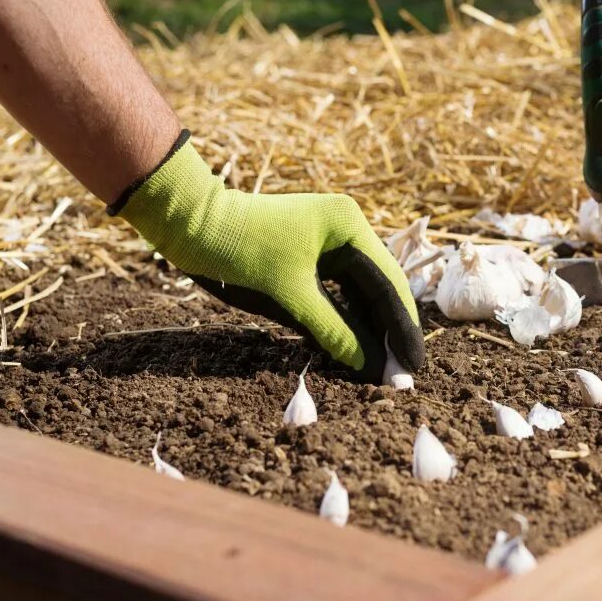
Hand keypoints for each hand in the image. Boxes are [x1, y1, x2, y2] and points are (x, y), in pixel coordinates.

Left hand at [112, 132, 423, 380]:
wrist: (188, 224)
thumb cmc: (239, 251)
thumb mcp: (289, 295)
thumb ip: (334, 331)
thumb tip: (372, 367)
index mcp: (349, 226)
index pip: (387, 283)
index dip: (402, 328)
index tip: (413, 367)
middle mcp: (347, 229)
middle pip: (380, 288)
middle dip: (390, 332)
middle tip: (403, 376)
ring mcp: (329, 240)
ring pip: (361, 293)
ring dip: (370, 329)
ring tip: (382, 369)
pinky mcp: (311, 254)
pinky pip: (339, 292)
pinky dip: (346, 320)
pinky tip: (355, 349)